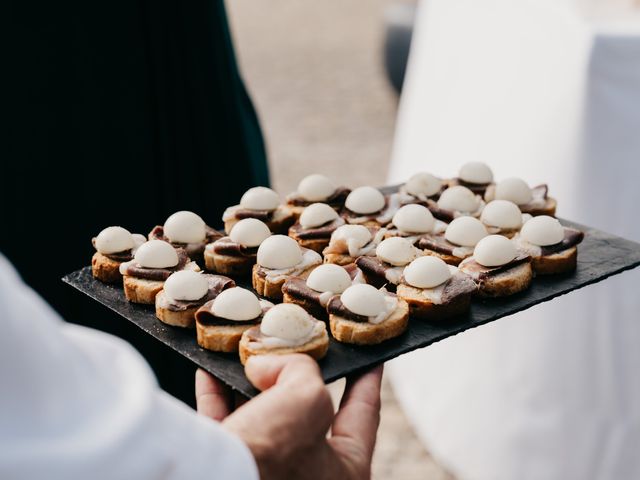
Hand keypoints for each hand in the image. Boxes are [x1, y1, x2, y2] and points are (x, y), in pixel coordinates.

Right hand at [195, 355, 382, 479]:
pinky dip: (217, 398)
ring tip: (247, 354)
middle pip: (305, 413)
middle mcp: (307, 478)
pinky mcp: (231, 469)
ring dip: (250, 383)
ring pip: (262, 418)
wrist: (203, 478)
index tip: (371, 358)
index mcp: (343, 472)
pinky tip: (210, 371)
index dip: (368, 380)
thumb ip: (300, 370)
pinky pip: (225, 427)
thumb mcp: (306, 397)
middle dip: (294, 377)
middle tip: (295, 347)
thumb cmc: (271, 454)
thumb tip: (264, 367)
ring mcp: (269, 474)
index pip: (363, 414)